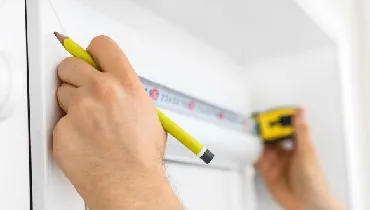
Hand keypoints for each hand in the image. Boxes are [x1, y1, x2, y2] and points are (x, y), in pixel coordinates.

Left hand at [53, 36, 182, 209]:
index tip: (90, 57)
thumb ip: (129, 92)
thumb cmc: (141, 155)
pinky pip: (59, 120)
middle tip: (81, 89)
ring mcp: (80, 109)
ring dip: (71, 104)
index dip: (94, 51)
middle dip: (74, 75)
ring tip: (89, 124)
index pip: (102, 46)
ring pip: (62, 92)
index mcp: (126, 84)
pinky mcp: (63, 129)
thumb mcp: (147, 113)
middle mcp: (101, 91)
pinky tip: (84, 139)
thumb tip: (117, 86)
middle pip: (71, 64)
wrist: (129, 184)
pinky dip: (68, 128)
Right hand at [256, 108, 343, 209]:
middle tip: (256, 121)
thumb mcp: (306, 152)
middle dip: (264, 127)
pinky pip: (256, 158)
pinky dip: (252, 151)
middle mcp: (286, 152)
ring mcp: (276, 161)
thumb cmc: (313, 181)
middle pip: (272, 135)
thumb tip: (301, 112)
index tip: (271, 112)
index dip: (278, 119)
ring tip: (250, 130)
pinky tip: (248, 145)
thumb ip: (301, 131)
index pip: (286, 127)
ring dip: (257, 138)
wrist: (306, 204)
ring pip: (263, 145)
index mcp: (298, 145)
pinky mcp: (267, 171)